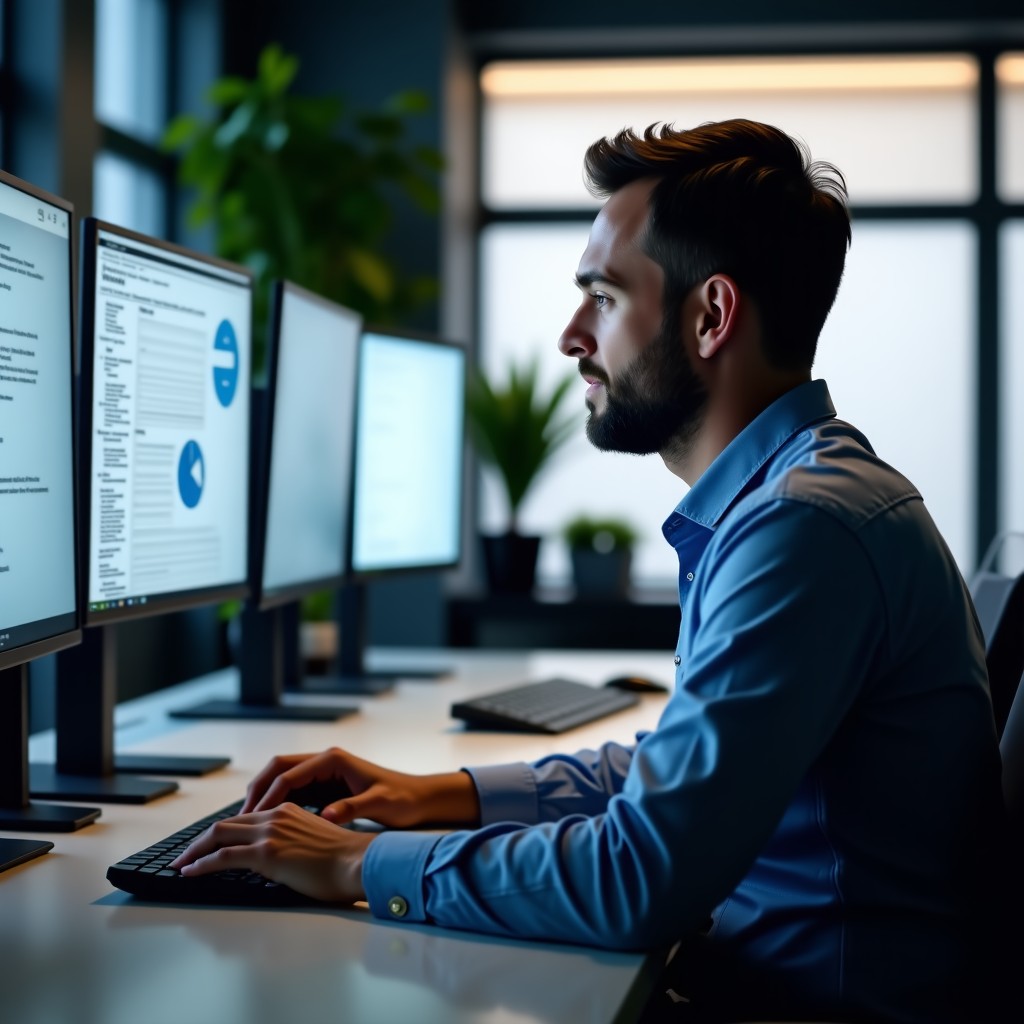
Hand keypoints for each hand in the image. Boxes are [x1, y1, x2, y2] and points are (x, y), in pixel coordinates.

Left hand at [170, 803, 373, 902]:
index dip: (222, 832)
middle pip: (226, 823)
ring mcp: (270, 832)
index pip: (245, 818)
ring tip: (181, 864)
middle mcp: (276, 816)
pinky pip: (223, 856)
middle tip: (185, 855)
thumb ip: (291, 846)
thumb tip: (275, 866)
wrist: (358, 863)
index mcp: (288, 811)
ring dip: (194, 851)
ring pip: (219, 835)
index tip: (208, 845)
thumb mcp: (313, 844)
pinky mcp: (266, 852)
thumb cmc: (344, 862)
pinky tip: (190, 873)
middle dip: (201, 840)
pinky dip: (201, 863)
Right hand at [241, 746, 480, 829]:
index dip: (267, 796)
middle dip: (257, 791)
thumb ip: (352, 808)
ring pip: (282, 778)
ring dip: (264, 797)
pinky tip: (268, 824)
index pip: (288, 774)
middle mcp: (325, 761)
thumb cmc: (403, 799)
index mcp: (334, 760)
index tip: (252, 818)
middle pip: (278, 769)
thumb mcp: (379, 804)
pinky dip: (277, 803)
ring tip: (246, 823)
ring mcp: (324, 772)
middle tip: (239, 819)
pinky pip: (292, 790)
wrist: (421, 798)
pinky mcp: (326, 785)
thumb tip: (325, 816)